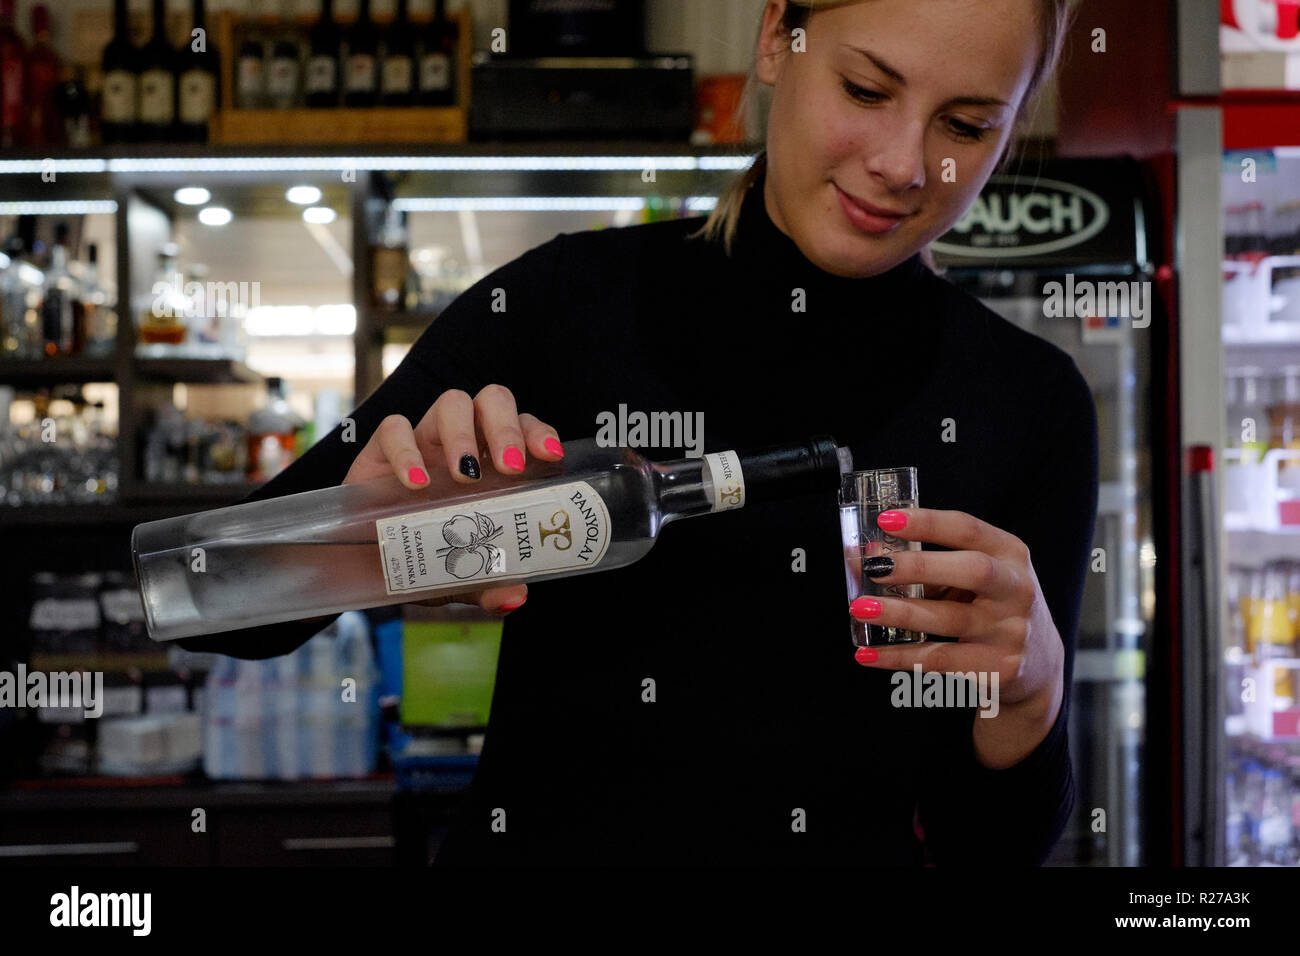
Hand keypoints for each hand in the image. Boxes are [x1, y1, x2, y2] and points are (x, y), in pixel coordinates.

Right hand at [344, 384, 564, 614]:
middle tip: (510, 467)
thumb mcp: (460, 576)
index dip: (539, 433)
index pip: (525, 428)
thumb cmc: (425, 557)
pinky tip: (415, 483)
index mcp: (493, 462)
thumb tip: (515, 597)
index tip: (550, 457)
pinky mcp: (382, 448)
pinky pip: (394, 428)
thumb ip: (487, 584)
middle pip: (493, 401)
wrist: (366, 565)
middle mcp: (464, 442)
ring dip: (463, 434)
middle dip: (506, 427)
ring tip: (466, 475)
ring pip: (451, 403)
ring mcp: (425, 440)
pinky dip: (406, 450)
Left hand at [847, 507, 1064, 768]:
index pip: (969, 529)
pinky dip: (899, 657)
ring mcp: (1012, 631)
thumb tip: (862, 558)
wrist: (1039, 665)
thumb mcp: (973, 577)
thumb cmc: (991, 606)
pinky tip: (868, 653)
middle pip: (974, 571)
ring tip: (860, 608)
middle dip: (921, 567)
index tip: (886, 519)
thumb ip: (925, 567)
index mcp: (1010, 554)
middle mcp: (1017, 589)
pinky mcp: (1000, 669)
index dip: (927, 523)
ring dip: (900, 613)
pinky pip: (941, 661)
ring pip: (951, 620)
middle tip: (875, 567)